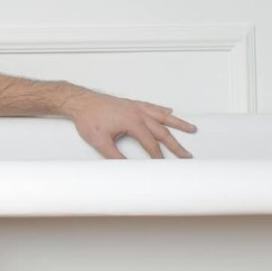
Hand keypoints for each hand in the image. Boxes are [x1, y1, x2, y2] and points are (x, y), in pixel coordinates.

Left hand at [70, 93, 197, 159]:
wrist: (80, 102)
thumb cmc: (88, 119)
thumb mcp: (100, 142)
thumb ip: (115, 156)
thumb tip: (127, 168)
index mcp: (132, 122)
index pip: (150, 143)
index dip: (158, 156)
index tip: (165, 166)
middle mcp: (138, 113)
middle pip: (162, 131)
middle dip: (176, 144)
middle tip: (187, 155)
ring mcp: (136, 107)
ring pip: (162, 116)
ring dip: (178, 123)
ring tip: (192, 129)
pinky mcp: (132, 104)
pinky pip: (152, 107)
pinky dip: (162, 110)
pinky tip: (169, 111)